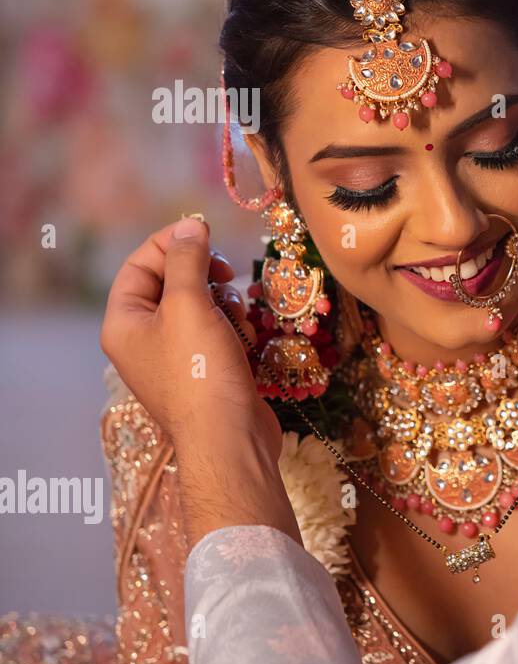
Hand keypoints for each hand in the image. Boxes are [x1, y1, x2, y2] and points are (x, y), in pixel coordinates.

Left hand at [101, 216, 298, 546]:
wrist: (230, 437)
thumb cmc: (201, 371)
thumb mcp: (189, 305)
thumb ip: (186, 260)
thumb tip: (189, 226)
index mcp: (124, 323)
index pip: (140, 264)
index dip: (172, 244)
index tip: (208, 235)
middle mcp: (142, 340)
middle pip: (171, 284)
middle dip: (203, 275)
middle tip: (226, 275)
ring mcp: (174, 359)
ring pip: (199, 308)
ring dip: (224, 303)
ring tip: (238, 315)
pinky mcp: (205, 373)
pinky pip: (216, 334)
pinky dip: (233, 329)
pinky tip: (246, 339)